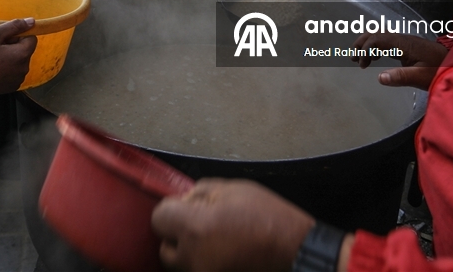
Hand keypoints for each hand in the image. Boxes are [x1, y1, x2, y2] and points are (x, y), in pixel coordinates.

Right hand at [0, 18, 37, 93]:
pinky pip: (14, 73)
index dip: (19, 35)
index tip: (5, 38)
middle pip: (25, 51)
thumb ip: (14, 26)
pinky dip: (8, 69)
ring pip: (19, 62)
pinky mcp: (13, 86)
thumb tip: (31, 21)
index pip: (32, 38)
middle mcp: (24, 68)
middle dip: (14, 47)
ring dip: (11, 58)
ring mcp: (19, 79)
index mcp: (22, 54)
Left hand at [152, 179, 314, 271]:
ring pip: (179, 265)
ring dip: (188, 252)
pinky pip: (196, 271)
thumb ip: (199, 192)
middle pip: (165, 247)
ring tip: (213, 240)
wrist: (295, 250)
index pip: (158, 218)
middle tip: (200, 224)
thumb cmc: (267, 217)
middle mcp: (192, 258)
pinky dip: (202, 262)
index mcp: (194, 228)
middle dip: (177, 235)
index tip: (184, 207)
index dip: (171, 209)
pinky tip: (221, 251)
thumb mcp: (232, 189)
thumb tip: (183, 202)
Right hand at [351, 33, 447, 89]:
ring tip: (358, 58)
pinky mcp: (408, 47)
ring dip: (367, 45)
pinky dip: (376, 47)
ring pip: (380, 36)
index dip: (365, 49)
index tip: (360, 65)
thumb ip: (401, 77)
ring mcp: (405, 41)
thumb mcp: (422, 77)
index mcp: (404, 43)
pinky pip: (386, 42)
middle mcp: (403, 39)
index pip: (377, 39)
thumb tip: (380, 78)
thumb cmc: (441, 71)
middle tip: (351, 57)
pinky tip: (374, 59)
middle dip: (361, 43)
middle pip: (376, 34)